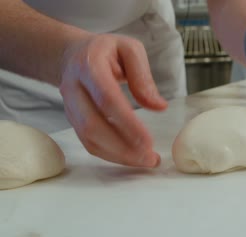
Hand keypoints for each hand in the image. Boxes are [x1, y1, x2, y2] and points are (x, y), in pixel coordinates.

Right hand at [60, 34, 167, 166]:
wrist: (72, 55)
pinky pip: (88, 143)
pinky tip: (130, 158)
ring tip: (145, 161)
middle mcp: (74, 88)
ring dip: (118, 155)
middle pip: (93, 125)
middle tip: (150, 158)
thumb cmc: (106, 51)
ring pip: (89, 139)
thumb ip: (143, 76)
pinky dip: (110, 155)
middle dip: (123, 147)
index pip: (107, 99)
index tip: (148, 142)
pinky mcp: (72, 120)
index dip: (127, 123)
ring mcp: (69, 107)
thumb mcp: (129, 49)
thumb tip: (158, 106)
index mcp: (90, 66)